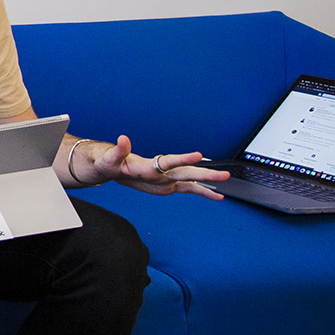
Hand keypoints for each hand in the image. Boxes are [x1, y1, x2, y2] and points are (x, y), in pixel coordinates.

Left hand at [78, 136, 230, 198]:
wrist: (112, 167)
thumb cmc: (109, 161)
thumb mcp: (109, 158)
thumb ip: (118, 150)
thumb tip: (122, 138)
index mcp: (149, 164)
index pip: (169, 161)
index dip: (183, 159)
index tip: (198, 155)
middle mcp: (162, 170)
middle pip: (186, 171)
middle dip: (204, 173)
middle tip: (224, 174)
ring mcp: (167, 178)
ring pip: (190, 180)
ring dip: (207, 182)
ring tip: (226, 180)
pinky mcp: (168, 186)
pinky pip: (188, 189)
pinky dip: (202, 192)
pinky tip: (216, 195)